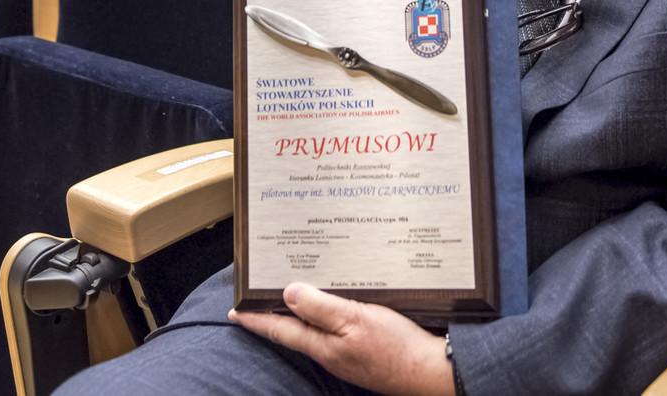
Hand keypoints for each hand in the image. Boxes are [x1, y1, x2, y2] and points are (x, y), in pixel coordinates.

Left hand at [231, 284, 453, 395]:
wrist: (432, 373)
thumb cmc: (397, 349)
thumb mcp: (356, 320)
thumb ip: (321, 307)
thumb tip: (288, 293)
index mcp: (323, 345)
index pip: (280, 330)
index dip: (255, 319)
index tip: (234, 311)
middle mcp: (330, 352)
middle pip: (294, 330)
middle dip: (274, 312)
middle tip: (257, 296)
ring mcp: (347, 354)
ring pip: (315, 330)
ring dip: (300, 312)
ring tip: (287, 296)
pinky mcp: (364, 351)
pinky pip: (336, 330)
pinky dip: (326, 316)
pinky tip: (332, 306)